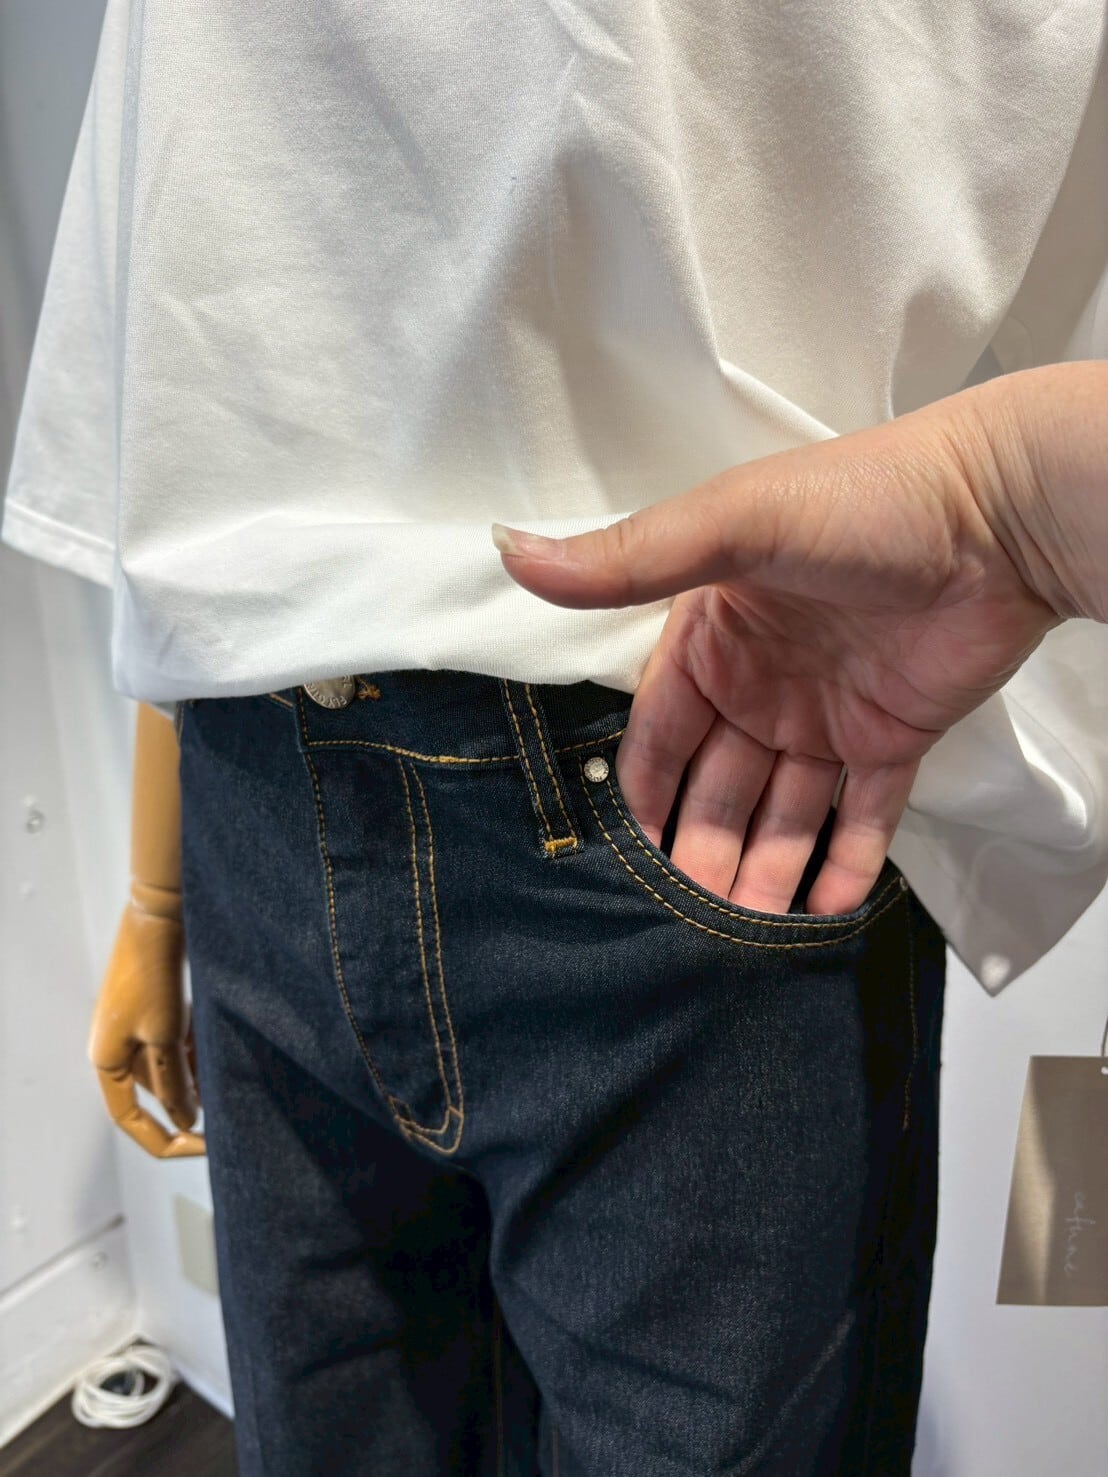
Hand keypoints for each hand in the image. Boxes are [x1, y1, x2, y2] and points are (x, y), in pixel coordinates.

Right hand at [89, 899, 204, 1157]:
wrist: (160, 919)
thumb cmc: (155, 978)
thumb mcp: (166, 1037)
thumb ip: (174, 1081)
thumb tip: (185, 1119)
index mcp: (106, 1061)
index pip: (130, 1118)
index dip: (163, 1140)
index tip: (201, 1148)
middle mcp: (117, 1049)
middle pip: (153, 1095)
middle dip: (188, 1106)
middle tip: (225, 1121)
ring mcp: (137, 1029)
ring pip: (170, 1070)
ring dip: (197, 1080)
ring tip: (231, 1087)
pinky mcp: (157, 1012)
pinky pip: (178, 1047)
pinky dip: (198, 1056)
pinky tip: (223, 1060)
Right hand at [492, 385, 1062, 914]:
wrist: (1001, 511)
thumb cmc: (863, 506)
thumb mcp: (733, 524)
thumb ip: (629, 559)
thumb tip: (508, 551)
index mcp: (713, 637)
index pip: (660, 732)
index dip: (645, 793)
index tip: (632, 859)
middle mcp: (761, 683)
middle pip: (717, 786)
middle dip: (703, 850)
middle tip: (694, 925)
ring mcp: (827, 715)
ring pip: (783, 812)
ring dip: (765, 871)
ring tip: (750, 938)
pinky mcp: (894, 738)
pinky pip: (862, 815)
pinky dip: (845, 864)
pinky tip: (824, 914)